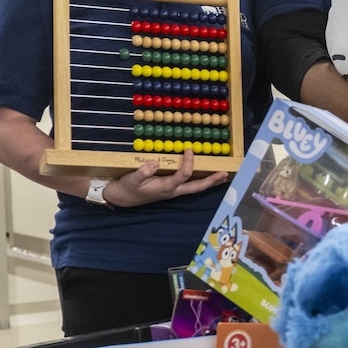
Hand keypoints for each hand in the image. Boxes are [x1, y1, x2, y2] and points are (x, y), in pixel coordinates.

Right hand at [98, 148, 229, 207]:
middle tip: (225, 174)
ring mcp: (174, 191)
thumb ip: (143, 172)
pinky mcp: (172, 189)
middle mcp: (173, 191)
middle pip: (197, 187)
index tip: (189, 149)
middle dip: (211, 181)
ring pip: (195, 188)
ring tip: (223, 177)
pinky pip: (190, 186)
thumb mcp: (132, 179)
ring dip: (210, 182)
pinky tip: (208, 177)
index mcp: (166, 187)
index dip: (189, 163)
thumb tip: (154, 163)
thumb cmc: (128, 187)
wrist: (122, 197)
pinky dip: (201, 181)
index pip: (183, 175)